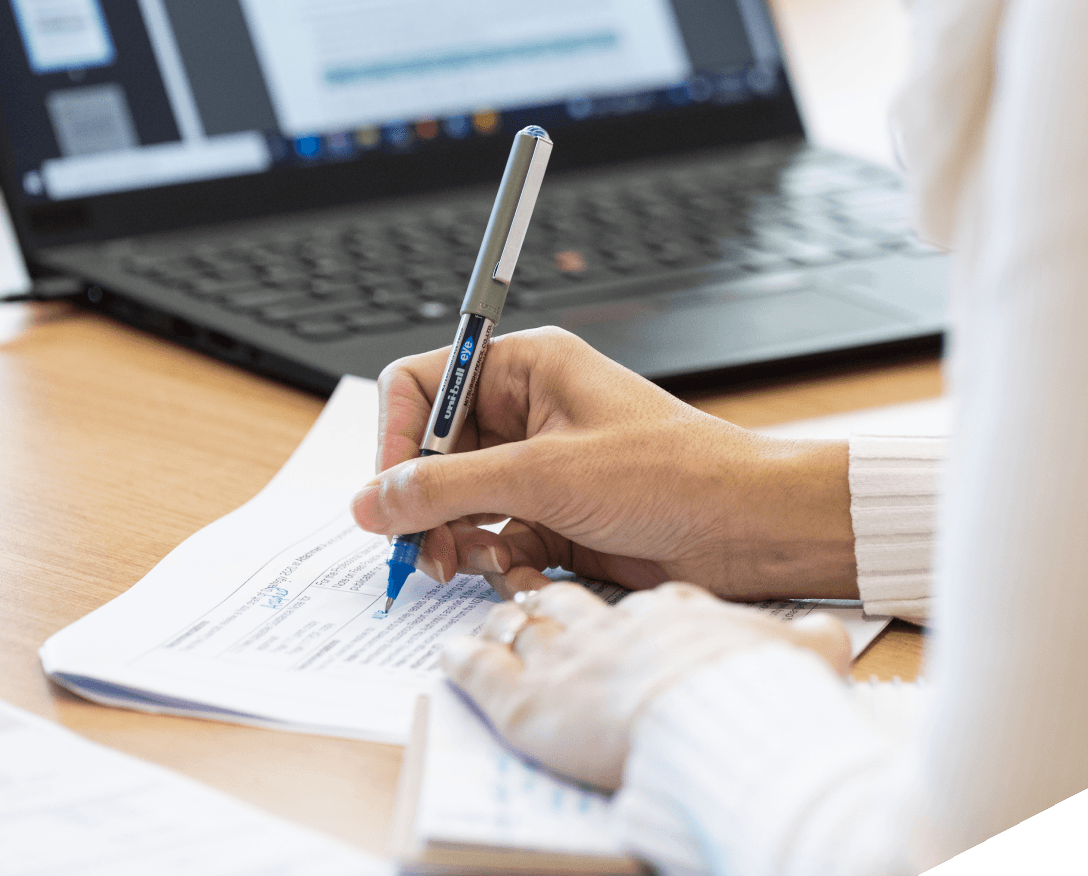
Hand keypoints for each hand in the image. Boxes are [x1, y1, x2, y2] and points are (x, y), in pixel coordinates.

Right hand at [352, 326, 855, 600]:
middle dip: (424, 503)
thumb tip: (370, 501)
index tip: (389, 494)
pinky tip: (518, 573)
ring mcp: (540, 468)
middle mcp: (527, 414)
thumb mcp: (544, 476)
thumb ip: (446, 488)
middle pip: (435, 453)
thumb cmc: (669, 474)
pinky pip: (494, 537)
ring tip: (471, 564)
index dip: (398, 439)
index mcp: (525, 370)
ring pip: (460, 502)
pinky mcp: (556, 517)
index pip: (424, 388)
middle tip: (420, 551)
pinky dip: (494, 559)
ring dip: (455, 538)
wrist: (747, 528)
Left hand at [442, 581, 851, 788]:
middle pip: (562, 597)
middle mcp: (608, 626)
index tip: (609, 604)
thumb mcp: (802, 654)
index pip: (630, 596)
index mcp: (665, 612)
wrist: (716, 706)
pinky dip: (463, 658)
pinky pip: (480, 669)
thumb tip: (832, 642)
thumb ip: (812, 643)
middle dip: (543, 592)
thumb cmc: (757, 681)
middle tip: (525, 586)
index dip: (615, 601)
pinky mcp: (525, 702)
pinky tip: (450, 651)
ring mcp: (564, 658)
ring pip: (519, 622)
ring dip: (505, 616)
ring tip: (496, 613)